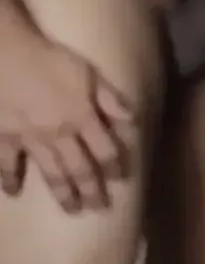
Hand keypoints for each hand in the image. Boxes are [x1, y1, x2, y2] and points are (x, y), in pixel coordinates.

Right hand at [0, 31, 136, 211]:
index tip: (122, 180)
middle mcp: (58, 135)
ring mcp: (28, 139)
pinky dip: (9, 179)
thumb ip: (110, 100)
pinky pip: (6, 164)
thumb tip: (132, 122)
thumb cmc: (48, 59)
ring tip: (72, 210)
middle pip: (80, 169)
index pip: (105, 151)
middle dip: (92, 191)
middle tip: (100, 208)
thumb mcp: (89, 74)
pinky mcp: (1, 138)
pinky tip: (13, 193)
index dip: (115, 167)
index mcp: (82, 118)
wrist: (3, 53)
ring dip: (63, 194)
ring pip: (50, 173)